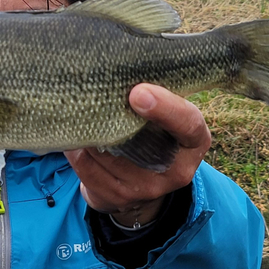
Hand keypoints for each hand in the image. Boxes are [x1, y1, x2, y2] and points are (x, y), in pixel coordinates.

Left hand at [65, 83, 210, 227]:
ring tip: (78, 112)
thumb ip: (156, 96)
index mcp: (194, 140)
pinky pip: (88, 169)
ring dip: (88, 132)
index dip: (165, 108)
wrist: (144, 183)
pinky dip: (76, 149)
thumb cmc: (154, 133)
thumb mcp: (167, 115)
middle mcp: (176, 170)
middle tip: (91, 93)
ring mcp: (147, 189)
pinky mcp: (119, 198)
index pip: (188, 123)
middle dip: (111, 117)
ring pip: (107, 154)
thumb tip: (119, 70)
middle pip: (137, 140)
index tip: (138, 92)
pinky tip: (75, 137)